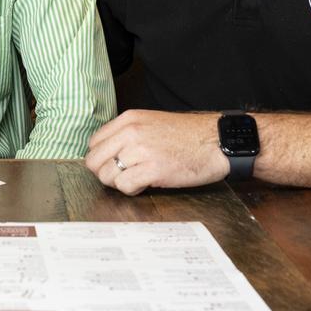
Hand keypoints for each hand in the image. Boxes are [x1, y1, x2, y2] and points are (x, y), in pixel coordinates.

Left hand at [84, 110, 227, 195]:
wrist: (216, 141)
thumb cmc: (188, 136)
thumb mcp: (151, 123)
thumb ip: (128, 134)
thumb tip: (109, 152)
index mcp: (129, 119)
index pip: (94, 143)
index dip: (101, 158)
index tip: (113, 164)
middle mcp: (131, 132)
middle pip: (94, 161)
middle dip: (105, 173)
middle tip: (122, 176)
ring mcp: (141, 150)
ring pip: (106, 175)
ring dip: (119, 183)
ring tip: (136, 180)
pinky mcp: (153, 169)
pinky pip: (124, 186)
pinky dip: (131, 190)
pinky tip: (145, 185)